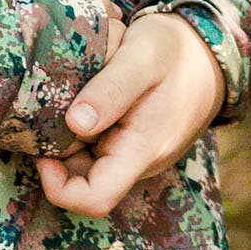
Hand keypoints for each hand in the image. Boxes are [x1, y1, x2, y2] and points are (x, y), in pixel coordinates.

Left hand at [35, 9, 225, 216]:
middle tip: (50, 109)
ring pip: (88, 163)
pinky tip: (86, 95)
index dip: (58, 185)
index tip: (42, 150)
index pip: (94, 199)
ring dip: (70, 136)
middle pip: (83, 181)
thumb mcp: (143, 57)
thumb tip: (74, 124)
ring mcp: (137, 154)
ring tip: (73, 94)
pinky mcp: (134, 142)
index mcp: (143, 150)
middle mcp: (140, 162)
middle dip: (59, 152)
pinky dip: (83, 126)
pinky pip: (98, 146)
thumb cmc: (175, 50)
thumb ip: (111, 89)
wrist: (209, 50)